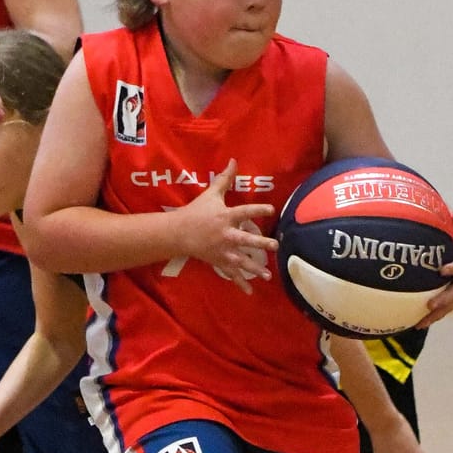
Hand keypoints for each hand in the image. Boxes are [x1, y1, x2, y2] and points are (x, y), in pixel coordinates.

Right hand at [176, 160, 277, 292]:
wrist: (178, 232)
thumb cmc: (196, 211)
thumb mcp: (211, 194)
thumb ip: (225, 179)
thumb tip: (234, 160)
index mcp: (226, 217)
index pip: (245, 211)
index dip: (258, 209)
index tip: (271, 209)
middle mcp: (226, 234)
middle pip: (245, 240)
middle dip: (260, 244)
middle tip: (275, 246)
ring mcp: (222, 250)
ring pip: (241, 261)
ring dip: (255, 268)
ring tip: (268, 275)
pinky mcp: (219, 261)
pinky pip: (231, 273)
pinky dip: (240, 283)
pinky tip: (250, 291)